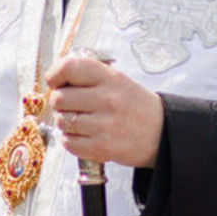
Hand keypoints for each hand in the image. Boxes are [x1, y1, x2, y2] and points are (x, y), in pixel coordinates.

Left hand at [46, 54, 163, 168]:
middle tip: (69, 105)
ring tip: (79, 122)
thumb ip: (89, 76)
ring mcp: (104, 125)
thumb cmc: (135, 106)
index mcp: (111, 78)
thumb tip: (54, 78)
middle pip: (59, 98)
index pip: (70, 67)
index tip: (55, 81)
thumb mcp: (118, 80)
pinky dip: (70, 140)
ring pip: (62, 121)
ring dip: (65, 123)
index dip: (55, 74)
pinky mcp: (102, 148)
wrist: (162, 133)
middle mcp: (107, 100)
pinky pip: (68, 143)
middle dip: (59, 102)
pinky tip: (82, 136)